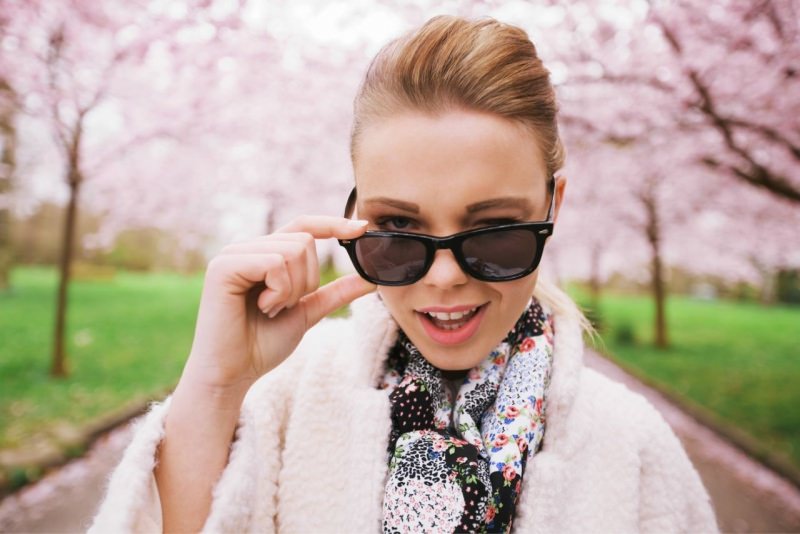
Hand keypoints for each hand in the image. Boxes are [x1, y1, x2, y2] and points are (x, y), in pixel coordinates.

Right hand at [182, 216, 374, 392]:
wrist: (233, 374)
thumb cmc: (262, 345)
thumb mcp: (308, 313)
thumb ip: (335, 293)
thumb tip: (371, 278)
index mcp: (266, 254)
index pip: (304, 226)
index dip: (334, 224)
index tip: (363, 227)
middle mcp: (248, 248)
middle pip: (305, 241)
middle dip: (307, 281)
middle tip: (282, 307)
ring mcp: (233, 254)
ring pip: (293, 250)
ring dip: (292, 289)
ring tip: (269, 309)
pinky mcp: (223, 266)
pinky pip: (273, 263)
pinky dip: (278, 291)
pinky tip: (261, 308)